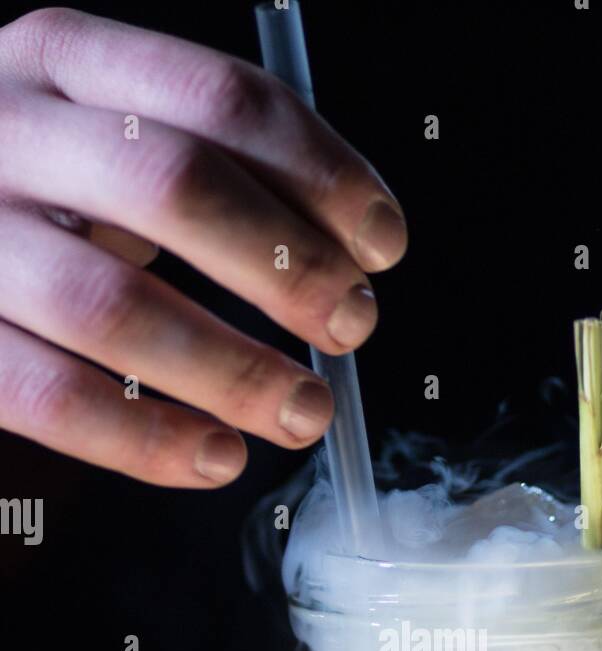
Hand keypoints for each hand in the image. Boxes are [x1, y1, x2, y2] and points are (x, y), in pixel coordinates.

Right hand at [0, 8, 405, 484]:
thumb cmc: (30, 196)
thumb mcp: (99, 143)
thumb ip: (200, 172)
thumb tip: (343, 253)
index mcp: (62, 62)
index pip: (216, 98)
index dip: (319, 174)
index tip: (382, 243)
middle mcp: (6, 133)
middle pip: (172, 187)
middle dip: (286, 266)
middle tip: (351, 324)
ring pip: (111, 307)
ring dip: (231, 371)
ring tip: (303, 412)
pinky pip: (51, 397)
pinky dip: (147, 439)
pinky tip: (216, 456)